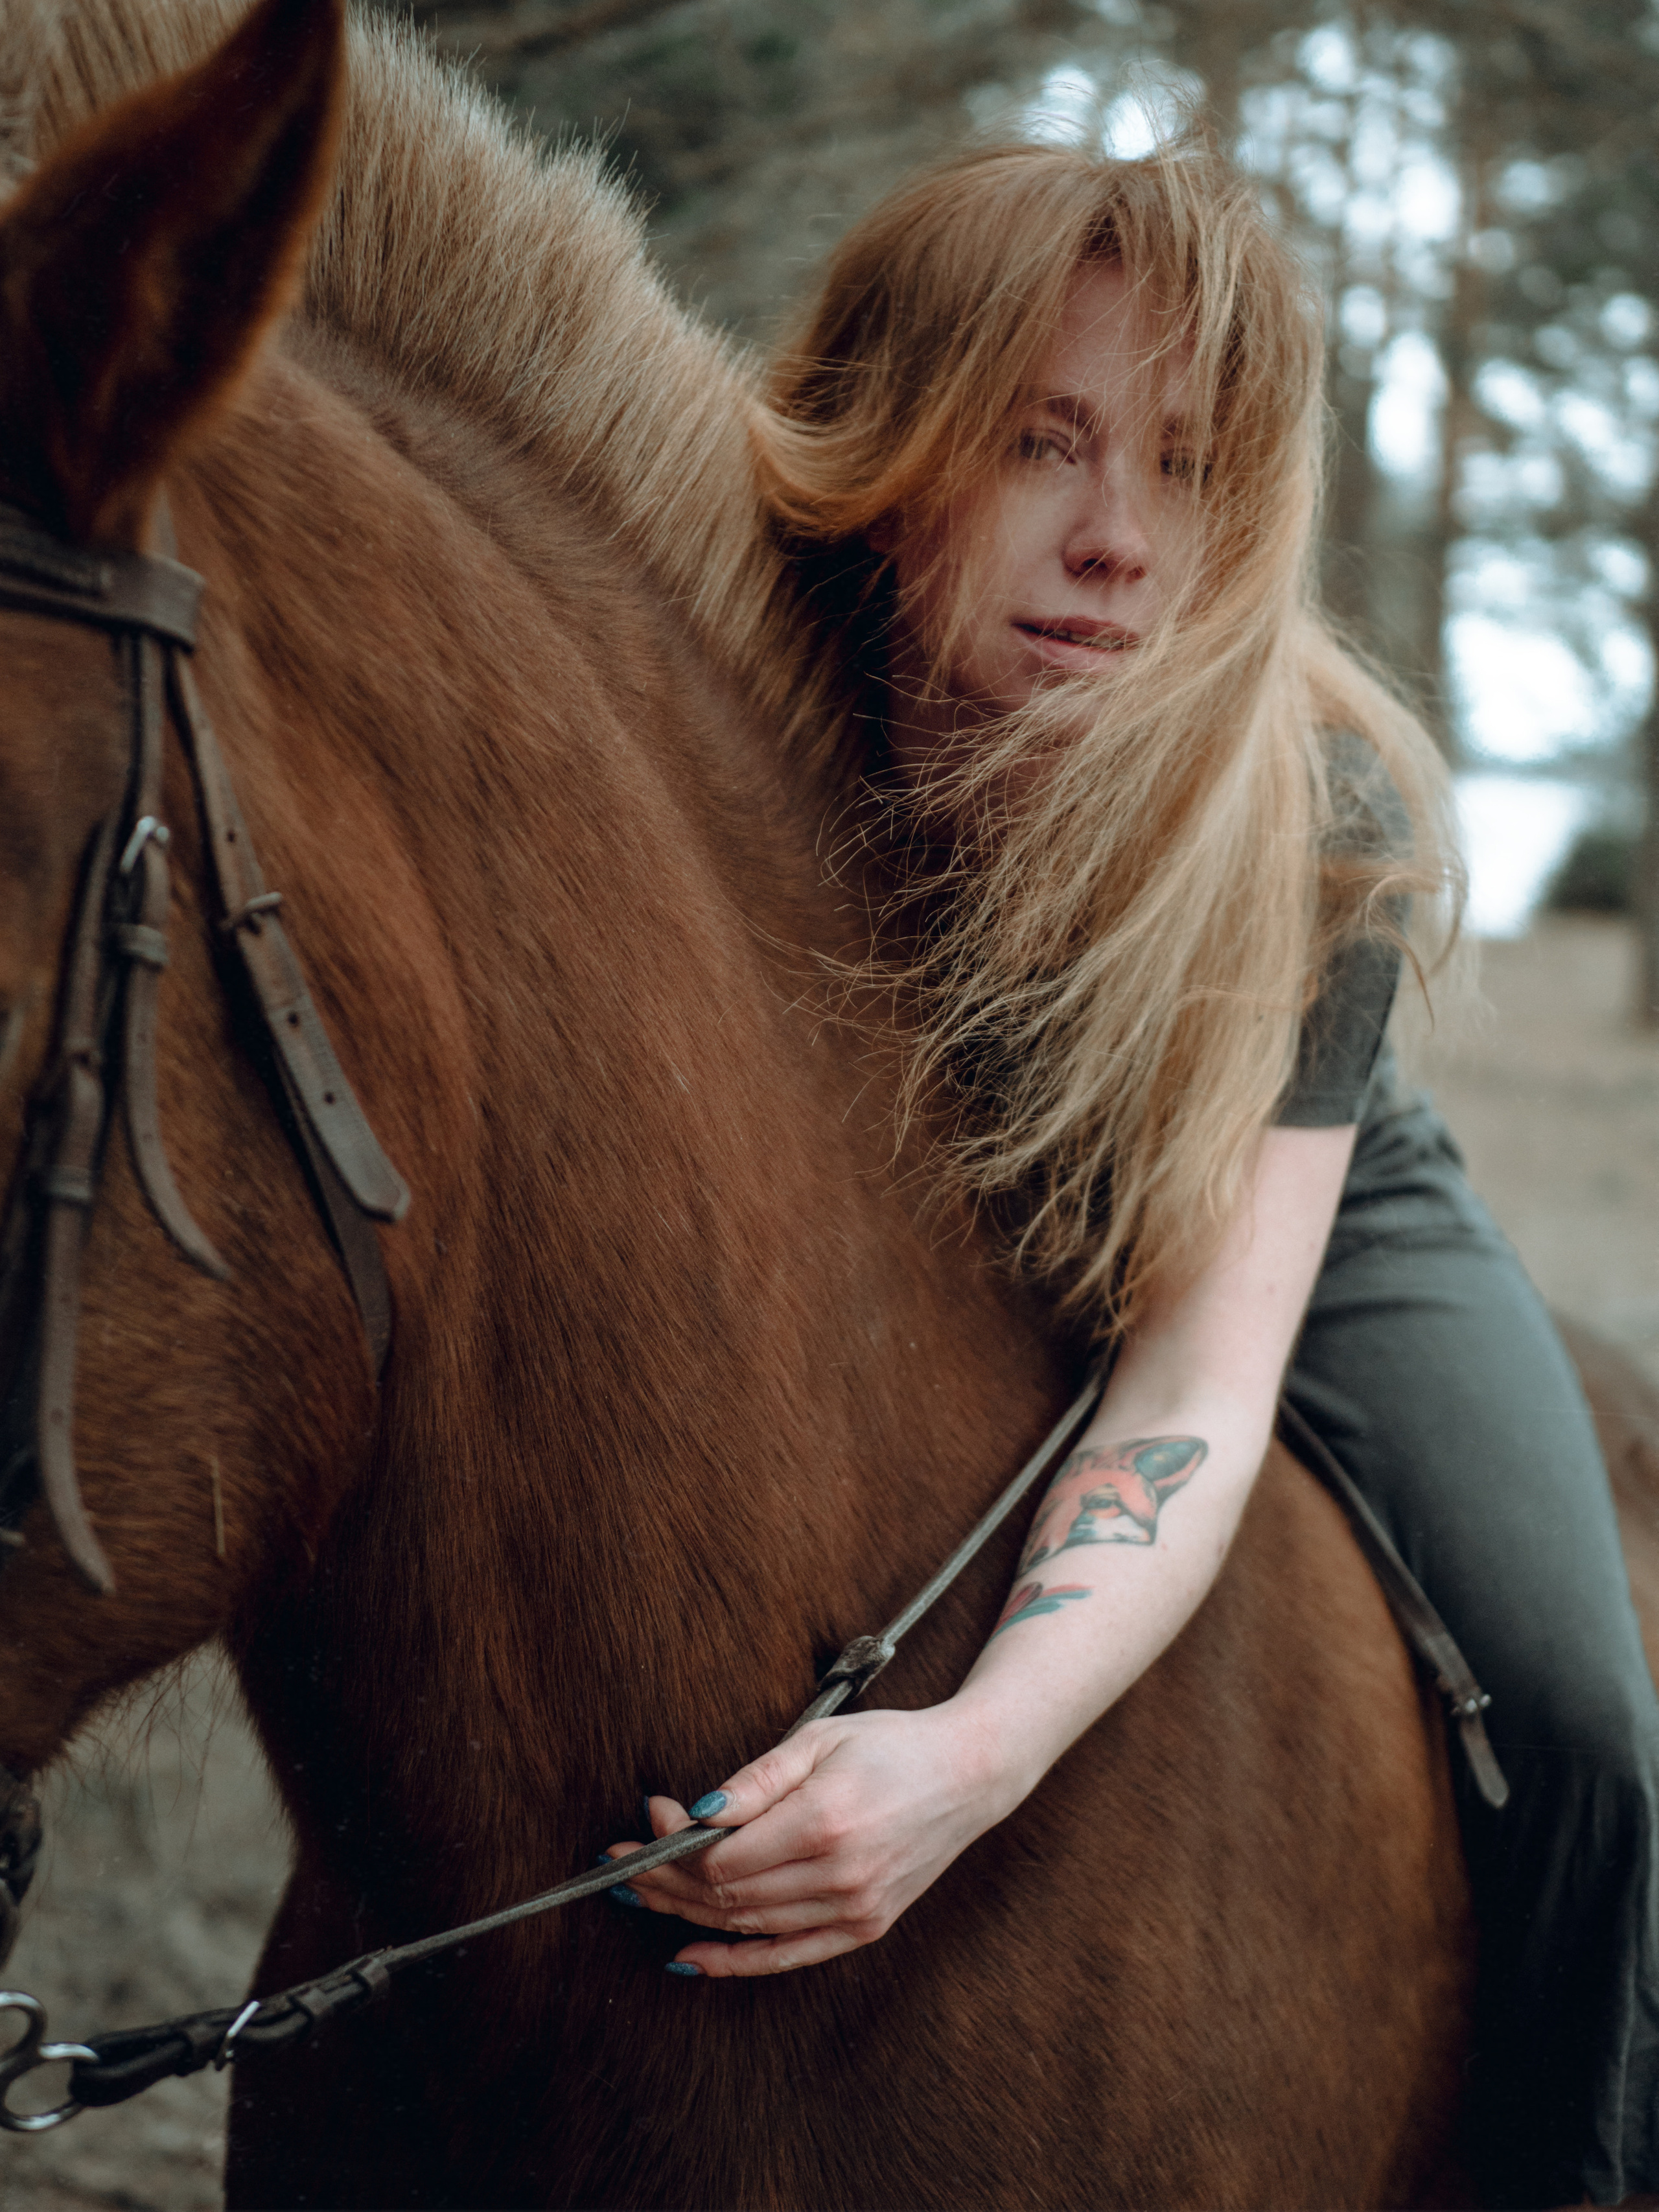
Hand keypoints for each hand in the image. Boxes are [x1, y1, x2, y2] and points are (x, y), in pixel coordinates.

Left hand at [601, 1704, 1017, 1977]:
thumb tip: (696, 1813)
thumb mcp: (819, 1741)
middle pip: (728, 1897)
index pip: (723, 1858)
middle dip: (668, 1880)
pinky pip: (789, 1956)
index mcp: (825, 1822)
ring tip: (647, 1894)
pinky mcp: (866, 1926)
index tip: (652, 1817)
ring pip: (750, 1925)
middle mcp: (840, 1876)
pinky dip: (737, 1962)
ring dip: (689, 1915)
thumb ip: (755, 1781)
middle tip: (627, 1862)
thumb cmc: (891, 1745)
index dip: (674, 1845)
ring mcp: (856, 1908)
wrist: (969, 1773)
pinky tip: (691, 1956)